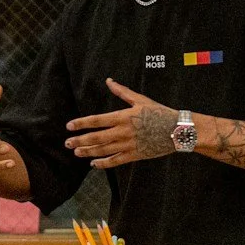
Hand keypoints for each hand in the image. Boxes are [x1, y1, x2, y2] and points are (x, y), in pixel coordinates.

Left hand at [65, 79, 181, 169]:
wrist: (177, 130)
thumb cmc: (159, 112)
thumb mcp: (140, 99)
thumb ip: (122, 92)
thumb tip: (109, 80)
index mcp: (123, 117)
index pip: (96, 120)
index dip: (81, 124)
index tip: (69, 126)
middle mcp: (123, 132)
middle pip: (96, 138)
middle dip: (80, 140)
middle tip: (67, 143)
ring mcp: (128, 145)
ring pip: (103, 150)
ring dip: (88, 152)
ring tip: (76, 152)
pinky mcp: (135, 155)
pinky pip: (116, 161)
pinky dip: (103, 163)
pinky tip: (93, 164)